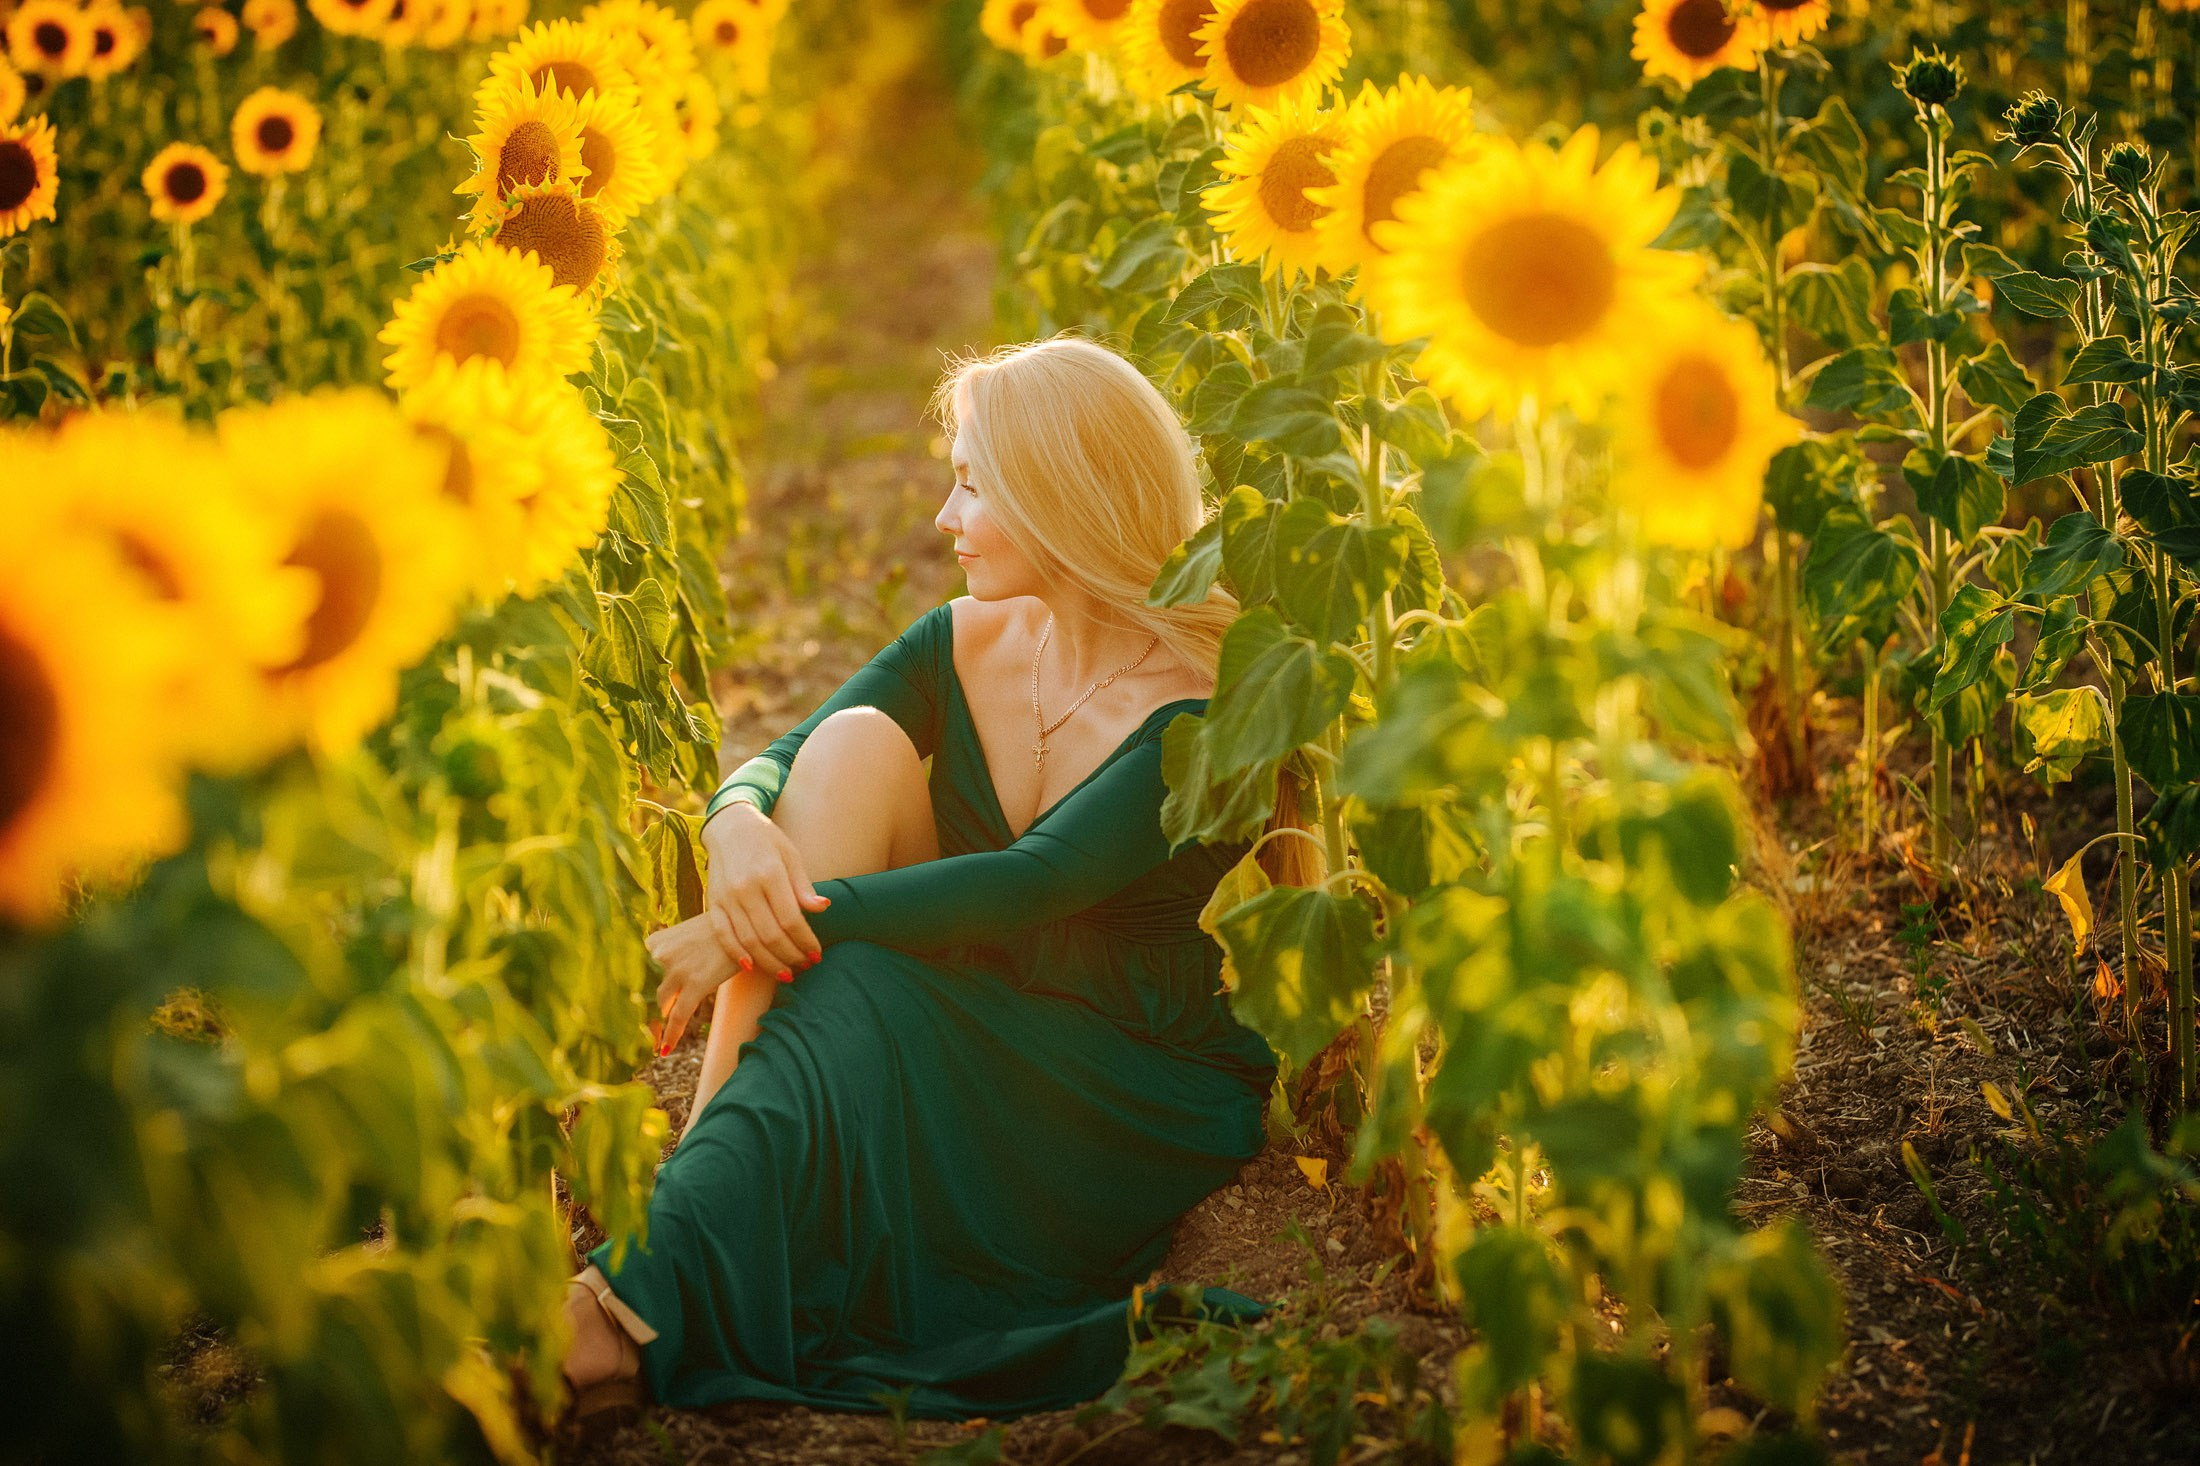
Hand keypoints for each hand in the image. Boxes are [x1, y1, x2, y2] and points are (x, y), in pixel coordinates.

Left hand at [645, 912, 741, 1055]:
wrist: (748, 923)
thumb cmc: (720, 930)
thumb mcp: (687, 934)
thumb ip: (671, 954)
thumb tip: (663, 984)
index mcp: (654, 942)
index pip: (638, 975)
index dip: (634, 995)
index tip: (629, 1010)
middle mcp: (660, 955)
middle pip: (646, 992)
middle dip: (646, 1011)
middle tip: (642, 1031)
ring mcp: (678, 969)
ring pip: (662, 1005)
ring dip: (658, 1023)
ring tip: (654, 1040)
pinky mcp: (696, 984)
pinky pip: (679, 1016)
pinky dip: (671, 1035)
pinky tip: (664, 1050)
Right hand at [699, 801, 831, 978]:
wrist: (729, 826)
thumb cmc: (767, 840)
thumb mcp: (791, 855)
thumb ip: (803, 886)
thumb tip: (823, 908)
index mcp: (769, 874)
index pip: (790, 919)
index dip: (805, 941)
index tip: (816, 954)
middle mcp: (745, 887)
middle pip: (770, 935)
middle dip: (790, 956)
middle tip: (805, 966)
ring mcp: (726, 897)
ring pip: (748, 940)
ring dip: (768, 962)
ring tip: (786, 973)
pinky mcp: (713, 902)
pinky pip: (723, 935)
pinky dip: (736, 954)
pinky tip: (751, 967)